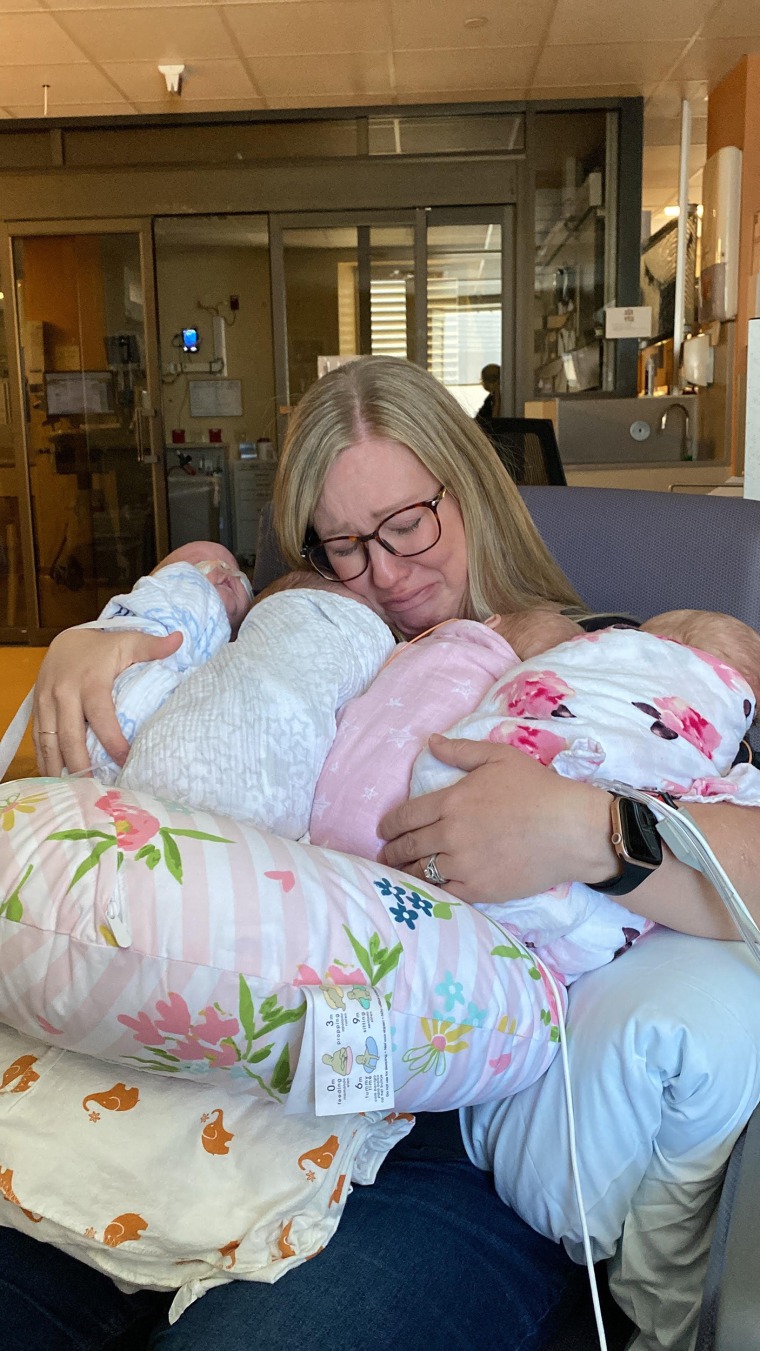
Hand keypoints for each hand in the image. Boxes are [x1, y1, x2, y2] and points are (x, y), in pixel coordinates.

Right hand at [33, 628, 182, 775]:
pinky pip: (38, 741)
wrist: (65, 640)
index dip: (112, 741)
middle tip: (96, 790)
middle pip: (70, 737)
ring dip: (59, 769)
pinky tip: (55, 781)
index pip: (101, 717)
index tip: (125, 762)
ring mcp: (46, 704)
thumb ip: (152, 646)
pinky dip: (45, 762)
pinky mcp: (37, 711)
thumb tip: (179, 639)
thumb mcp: (128, 642)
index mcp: (90, 682)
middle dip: (81, 766)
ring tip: (74, 793)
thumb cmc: (103, 647)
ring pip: (49, 743)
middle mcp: (64, 694)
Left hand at [379, 734, 615, 904]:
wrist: (570, 830)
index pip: (406, 816)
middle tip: (386, 855)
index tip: (384, 830)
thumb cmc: (537, 789)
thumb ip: (460, 751)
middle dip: (392, 851)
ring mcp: (463, 864)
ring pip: (422, 872)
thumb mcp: (499, 757)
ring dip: (406, 872)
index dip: (390, 825)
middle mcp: (450, 834)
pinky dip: (431, 890)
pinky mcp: (479, 889)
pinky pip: (444, 893)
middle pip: (409, 847)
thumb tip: (430, 741)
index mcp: (451, 801)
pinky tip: (427, 889)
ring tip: (400, 873)